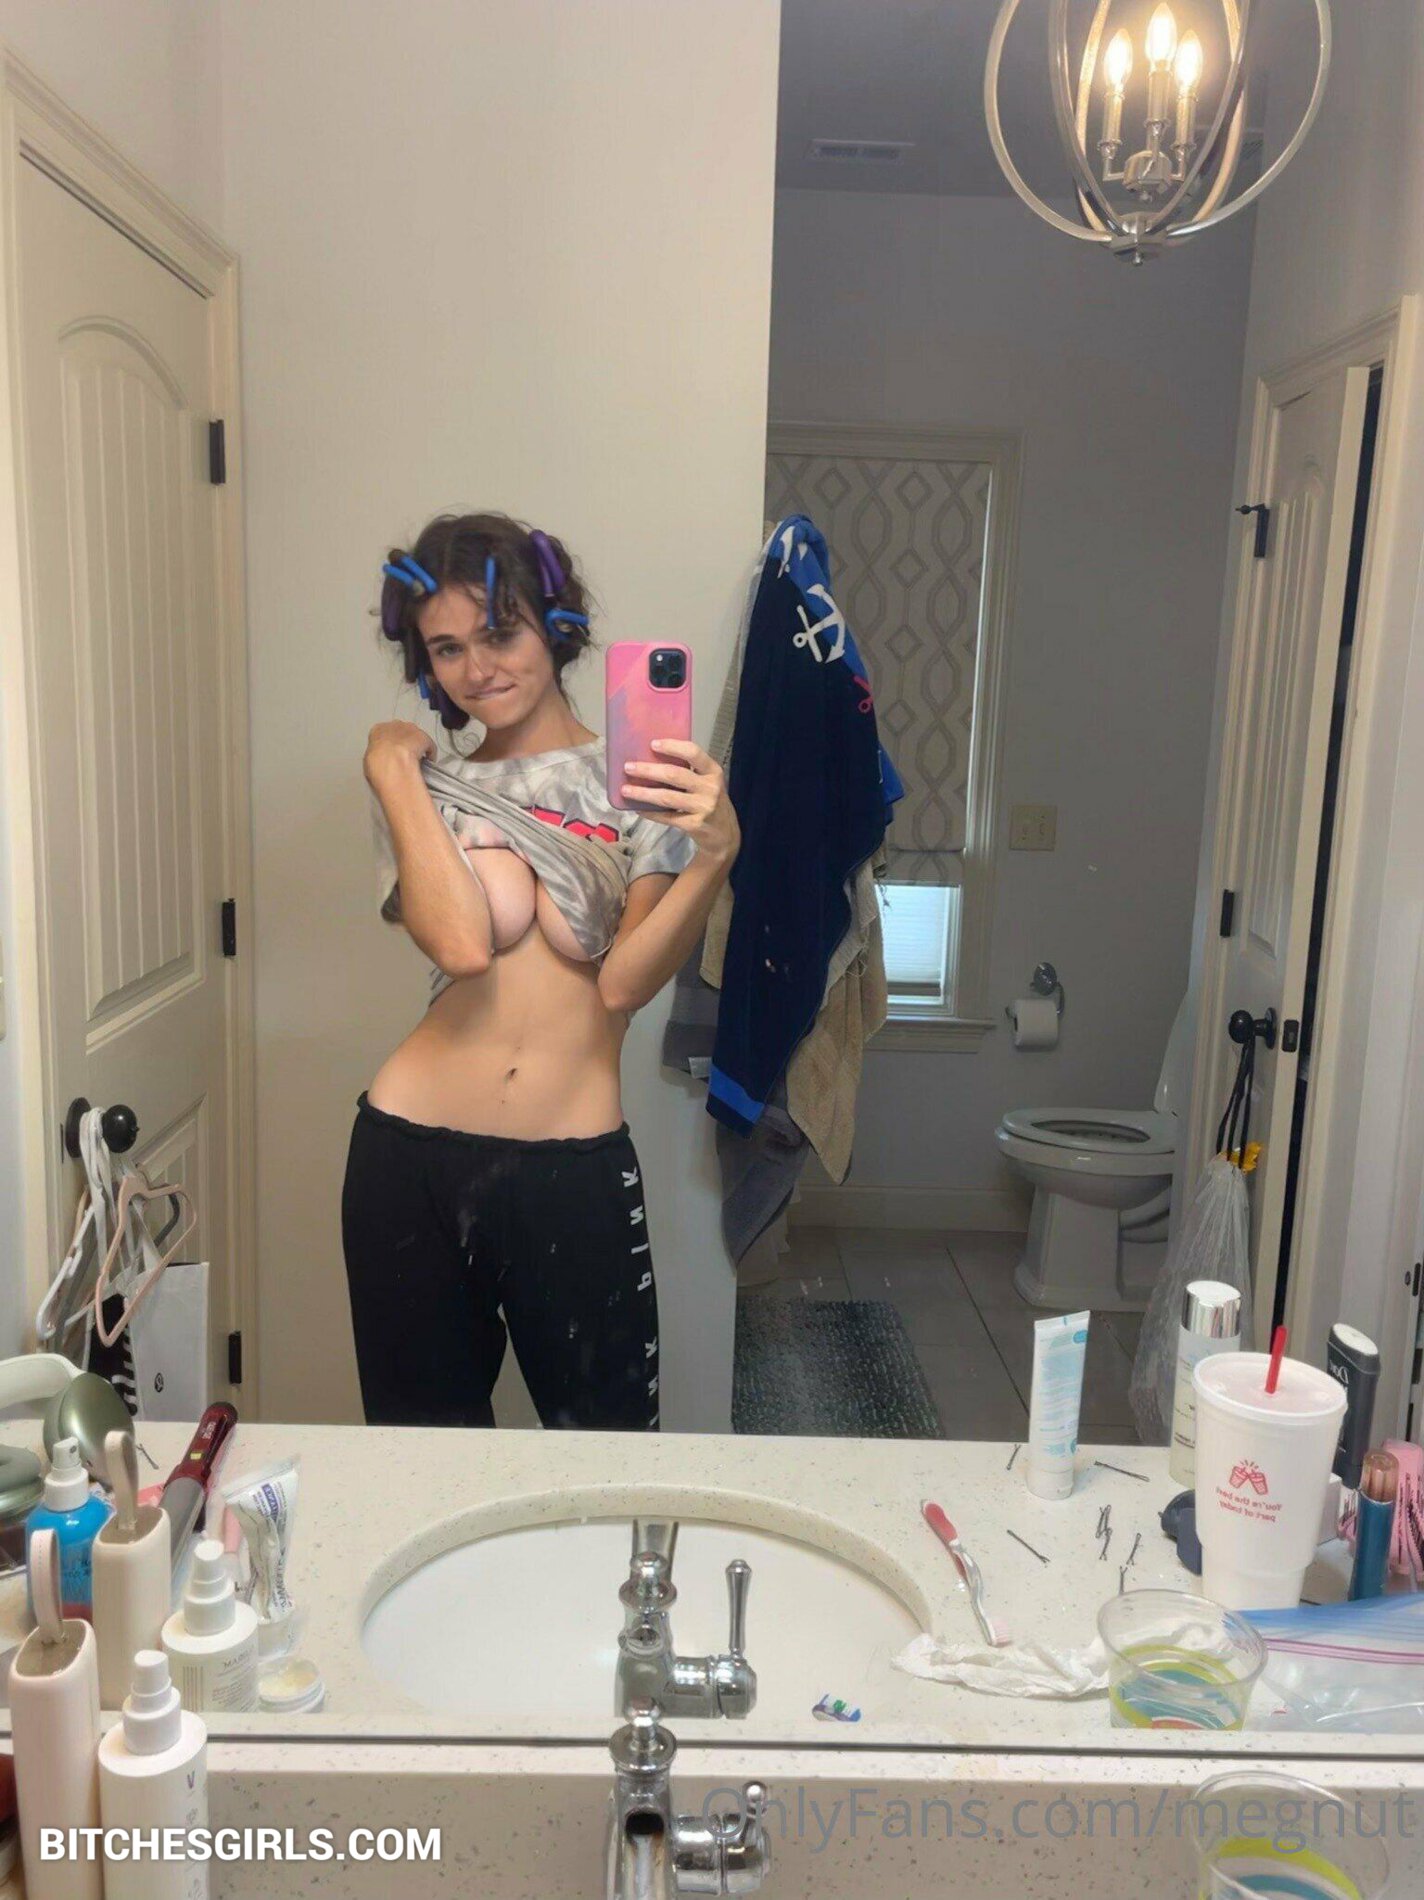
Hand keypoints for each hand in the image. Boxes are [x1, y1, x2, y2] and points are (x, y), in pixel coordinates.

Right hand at [364, 720, 434, 787]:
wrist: (392, 761)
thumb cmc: (376, 762)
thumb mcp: (369, 758)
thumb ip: (377, 754)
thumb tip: (382, 760)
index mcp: (378, 730)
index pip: (384, 733)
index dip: (390, 743)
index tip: (391, 752)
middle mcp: (395, 725)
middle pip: (402, 731)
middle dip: (404, 741)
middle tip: (404, 754)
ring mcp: (411, 729)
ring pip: (415, 736)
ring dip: (417, 745)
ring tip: (418, 757)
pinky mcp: (424, 737)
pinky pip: (429, 744)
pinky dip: (429, 751)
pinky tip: (430, 760)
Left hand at [622, 740, 739, 869]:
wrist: (725, 835)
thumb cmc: (710, 802)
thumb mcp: (708, 782)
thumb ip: (690, 771)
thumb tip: (652, 759)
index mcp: (713, 771)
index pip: (693, 753)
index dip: (672, 747)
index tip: (652, 744)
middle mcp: (710, 788)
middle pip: (674, 775)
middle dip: (648, 770)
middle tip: (628, 767)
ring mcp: (703, 807)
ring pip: (667, 797)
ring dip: (643, 793)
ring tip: (625, 789)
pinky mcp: (694, 825)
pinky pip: (667, 817)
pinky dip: (650, 812)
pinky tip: (637, 808)